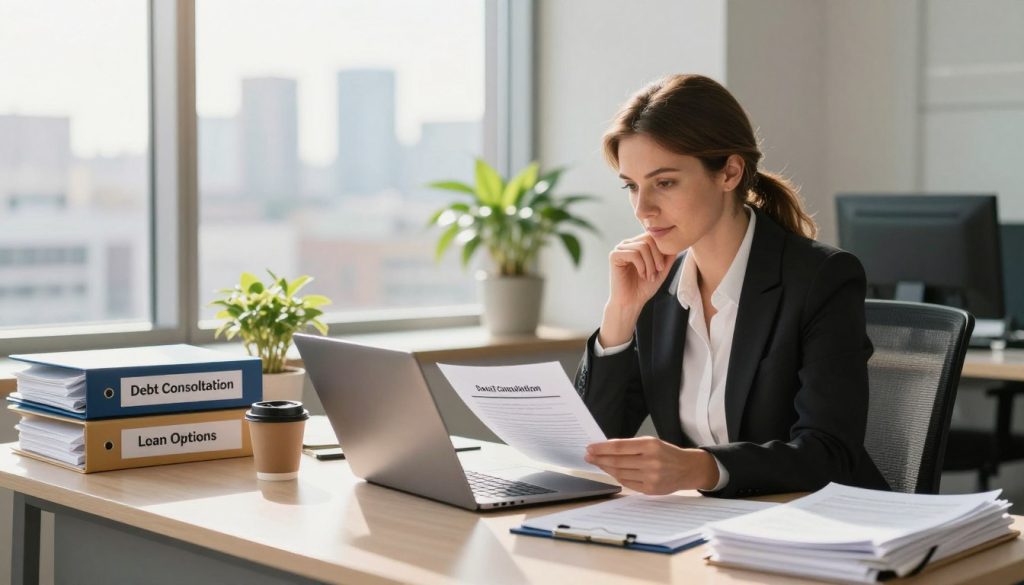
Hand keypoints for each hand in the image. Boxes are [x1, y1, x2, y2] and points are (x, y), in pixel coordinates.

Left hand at [584, 437, 719, 494]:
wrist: (687, 469)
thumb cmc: (667, 453)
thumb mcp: (651, 443)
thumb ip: (631, 446)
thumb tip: (605, 449)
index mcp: (650, 445)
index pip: (619, 447)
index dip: (602, 448)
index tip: (590, 448)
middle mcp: (651, 461)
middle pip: (617, 461)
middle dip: (599, 459)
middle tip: (588, 456)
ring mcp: (651, 476)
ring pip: (620, 473)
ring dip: (606, 469)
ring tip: (597, 463)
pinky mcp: (650, 489)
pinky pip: (627, 483)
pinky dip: (617, 477)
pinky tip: (611, 472)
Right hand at [599, 234, 674, 346]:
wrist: (631, 302)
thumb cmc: (644, 287)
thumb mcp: (661, 270)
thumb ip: (668, 256)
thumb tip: (677, 243)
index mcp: (637, 245)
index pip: (653, 236)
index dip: (661, 250)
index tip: (662, 268)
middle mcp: (628, 244)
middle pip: (649, 239)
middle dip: (657, 257)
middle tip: (657, 272)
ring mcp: (620, 249)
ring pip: (642, 247)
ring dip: (650, 264)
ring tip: (649, 276)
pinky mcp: (614, 256)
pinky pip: (633, 253)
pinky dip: (641, 265)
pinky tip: (641, 275)